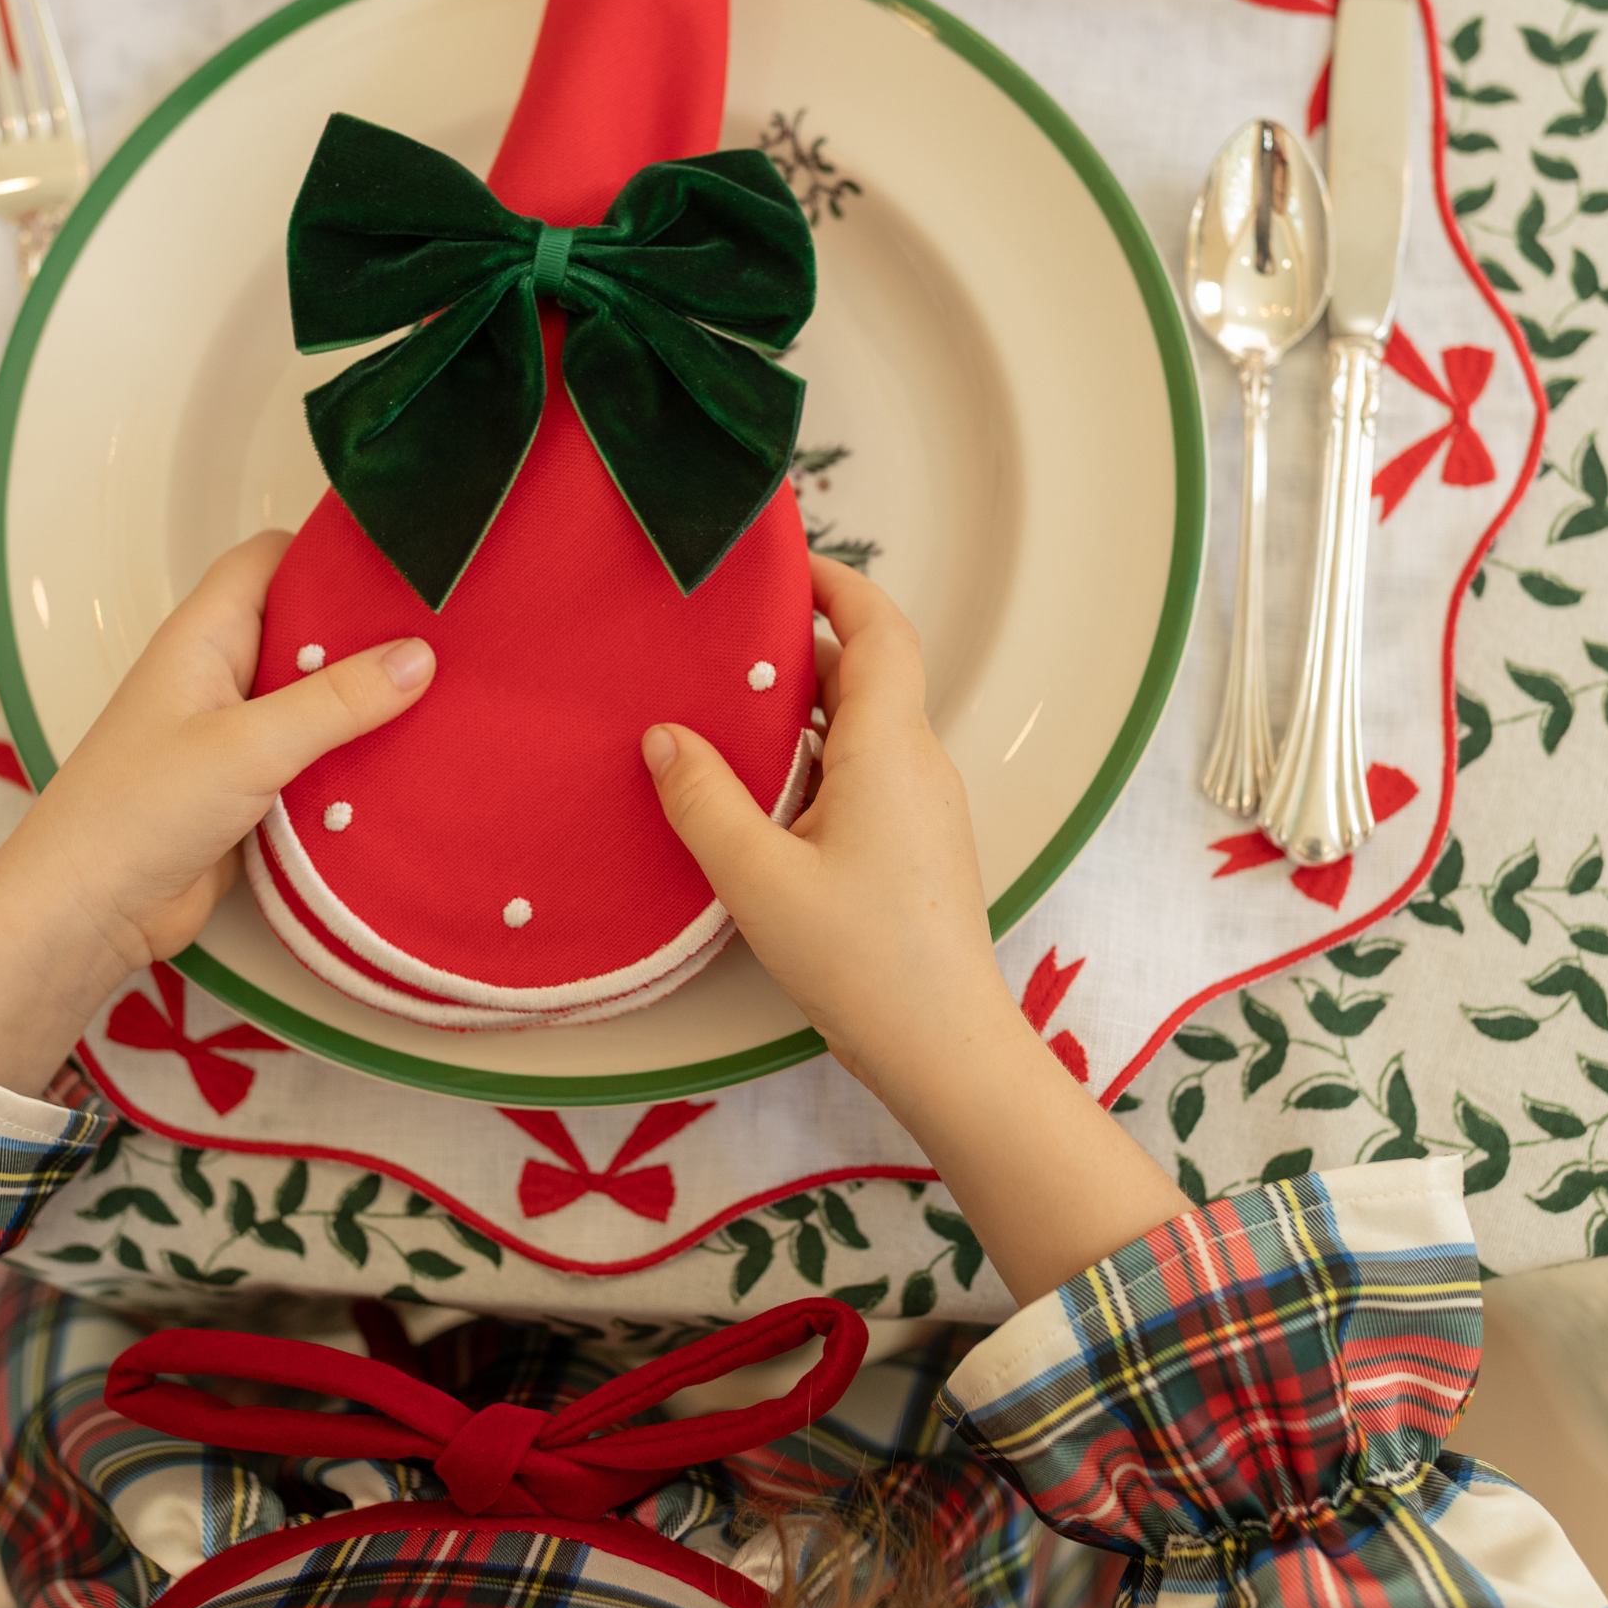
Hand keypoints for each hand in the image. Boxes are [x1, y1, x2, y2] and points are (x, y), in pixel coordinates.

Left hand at [0, 533, 434, 1093]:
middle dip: (368, 632)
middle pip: (306, 629)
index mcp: (205, 636)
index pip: (272, 560)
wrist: (90, 913)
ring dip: (367, 706)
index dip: (332, 553)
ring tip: (447, 697)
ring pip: (316, 699)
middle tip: (446, 635)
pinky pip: (316, 760)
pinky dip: (353, 762)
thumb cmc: (135, 812)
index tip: (403, 564)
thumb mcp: (249, 746)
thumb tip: (417, 656)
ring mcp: (237, 735)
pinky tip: (407, 766)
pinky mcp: (253, 790)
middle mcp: (222, 676)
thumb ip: (336, 701)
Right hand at [641, 554, 998, 1088]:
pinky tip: (761, 786)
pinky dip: (817, 753)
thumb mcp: (758, 877)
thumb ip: (703, 799)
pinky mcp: (917, 844)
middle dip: (800, 643)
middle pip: (868, 672)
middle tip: (725, 634)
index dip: (838, 582)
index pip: (879, 628)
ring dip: (803, 704)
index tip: (782, 563)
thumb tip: (663, 736)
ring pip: (866, 725)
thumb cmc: (862, 959)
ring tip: (726, 704)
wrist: (944, 1045)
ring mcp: (924, 805)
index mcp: (889, 747)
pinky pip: (867, 769)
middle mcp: (917, 762)